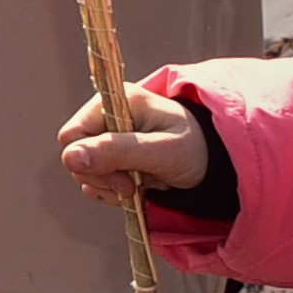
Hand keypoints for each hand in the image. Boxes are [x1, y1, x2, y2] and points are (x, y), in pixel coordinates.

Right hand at [60, 78, 213, 207]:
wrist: (223, 166)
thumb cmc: (198, 150)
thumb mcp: (161, 152)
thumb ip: (115, 152)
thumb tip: (69, 158)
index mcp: (116, 101)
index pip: (72, 135)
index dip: (90, 161)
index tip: (124, 180)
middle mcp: (106, 116)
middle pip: (75, 154)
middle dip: (103, 177)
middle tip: (134, 186)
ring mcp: (110, 137)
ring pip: (83, 169)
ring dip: (110, 186)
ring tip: (142, 186)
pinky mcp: (114, 156)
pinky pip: (95, 179)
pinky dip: (113, 190)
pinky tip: (138, 188)